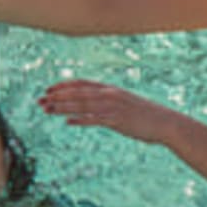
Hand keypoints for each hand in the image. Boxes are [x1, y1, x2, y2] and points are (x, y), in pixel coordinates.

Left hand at [39, 79, 184, 143]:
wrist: (166, 123)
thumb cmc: (146, 116)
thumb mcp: (125, 105)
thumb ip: (108, 104)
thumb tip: (93, 109)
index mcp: (111, 90)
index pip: (82, 84)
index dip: (64, 86)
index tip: (48, 89)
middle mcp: (110, 95)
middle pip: (78, 93)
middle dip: (57, 96)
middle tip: (40, 100)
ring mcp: (114, 107)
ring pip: (82, 105)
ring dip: (63, 107)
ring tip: (47, 110)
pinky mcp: (118, 121)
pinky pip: (95, 119)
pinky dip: (80, 120)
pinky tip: (67, 122)